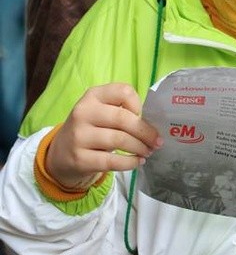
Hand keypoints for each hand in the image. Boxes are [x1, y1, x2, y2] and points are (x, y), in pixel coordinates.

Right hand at [46, 83, 161, 187]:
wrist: (61, 153)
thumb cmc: (91, 129)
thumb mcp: (101, 112)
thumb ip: (122, 111)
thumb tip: (152, 126)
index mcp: (93, 96)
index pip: (122, 91)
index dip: (137, 104)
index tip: (143, 116)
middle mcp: (83, 112)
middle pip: (123, 118)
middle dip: (145, 132)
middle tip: (157, 142)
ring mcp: (79, 136)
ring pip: (119, 140)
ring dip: (139, 148)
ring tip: (148, 152)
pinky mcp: (79, 158)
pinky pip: (111, 161)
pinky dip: (130, 163)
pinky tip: (137, 162)